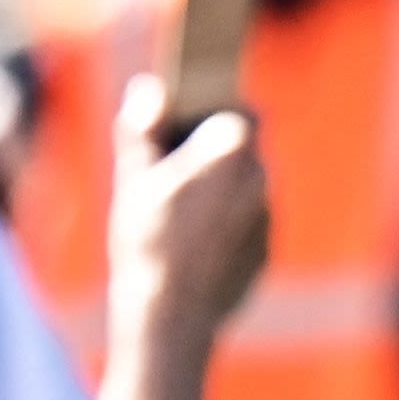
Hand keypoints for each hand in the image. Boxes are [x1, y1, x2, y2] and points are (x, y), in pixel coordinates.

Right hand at [109, 77, 270, 361]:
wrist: (172, 312)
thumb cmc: (148, 237)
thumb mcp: (132, 175)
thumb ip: (141, 126)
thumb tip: (150, 88)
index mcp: (231, 148)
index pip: (239, 111)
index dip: (213, 114)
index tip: (188, 122)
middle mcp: (259, 178)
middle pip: (241, 150)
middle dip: (213, 153)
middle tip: (172, 169)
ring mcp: (266, 217)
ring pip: (244, 188)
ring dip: (220, 190)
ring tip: (178, 210)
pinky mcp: (265, 251)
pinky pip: (246, 224)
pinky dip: (226, 225)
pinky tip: (191, 244)